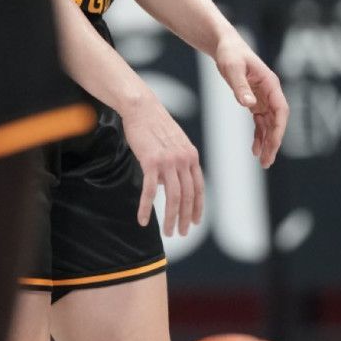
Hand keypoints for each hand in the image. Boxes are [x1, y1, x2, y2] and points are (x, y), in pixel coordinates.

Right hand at [121, 88, 204, 236]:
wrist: (142, 107)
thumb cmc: (155, 125)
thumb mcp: (174, 143)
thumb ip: (177, 162)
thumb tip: (169, 184)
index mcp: (191, 156)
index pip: (198, 188)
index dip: (198, 207)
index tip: (196, 222)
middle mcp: (184, 160)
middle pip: (188, 197)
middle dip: (186, 218)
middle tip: (182, 233)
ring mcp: (169, 161)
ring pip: (174, 198)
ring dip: (171, 218)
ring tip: (169, 232)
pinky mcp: (151, 162)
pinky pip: (151, 191)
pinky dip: (146, 208)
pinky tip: (143, 220)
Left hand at [214, 33, 289, 168]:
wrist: (225, 45)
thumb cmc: (230, 53)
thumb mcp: (232, 68)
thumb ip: (240, 86)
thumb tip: (248, 104)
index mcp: (270, 84)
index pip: (281, 110)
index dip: (279, 129)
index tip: (273, 145)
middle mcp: (270, 92)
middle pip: (277, 121)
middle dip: (274, 142)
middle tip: (267, 161)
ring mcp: (263, 97)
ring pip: (269, 124)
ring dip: (267, 142)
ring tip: (263, 161)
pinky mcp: (254, 100)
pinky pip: (260, 122)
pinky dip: (259, 136)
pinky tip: (255, 149)